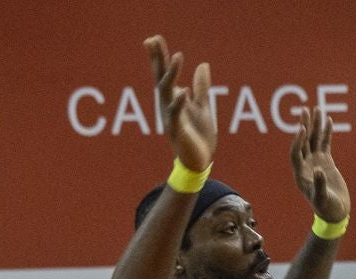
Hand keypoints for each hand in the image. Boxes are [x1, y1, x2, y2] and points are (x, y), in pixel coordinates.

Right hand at [145, 35, 214, 173]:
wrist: (200, 162)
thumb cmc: (198, 136)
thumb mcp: (203, 107)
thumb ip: (201, 87)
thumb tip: (203, 65)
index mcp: (173, 100)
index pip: (164, 74)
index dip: (159, 57)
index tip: (153, 38)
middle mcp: (168, 106)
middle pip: (161, 78)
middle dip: (158, 59)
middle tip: (154, 39)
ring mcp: (171, 118)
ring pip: (168, 93)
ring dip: (172, 74)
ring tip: (177, 56)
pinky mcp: (178, 131)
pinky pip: (177, 115)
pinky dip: (180, 103)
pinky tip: (183, 91)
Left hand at [289, 107, 348, 223]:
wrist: (335, 212)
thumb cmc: (327, 208)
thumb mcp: (322, 198)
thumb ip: (320, 185)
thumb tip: (319, 171)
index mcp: (300, 174)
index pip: (295, 153)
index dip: (297, 141)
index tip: (302, 129)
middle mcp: (305, 165)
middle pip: (303, 142)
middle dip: (304, 126)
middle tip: (305, 110)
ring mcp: (315, 162)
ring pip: (314, 139)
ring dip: (315, 125)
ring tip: (317, 109)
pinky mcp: (325, 161)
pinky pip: (324, 143)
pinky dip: (326, 132)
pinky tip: (328, 120)